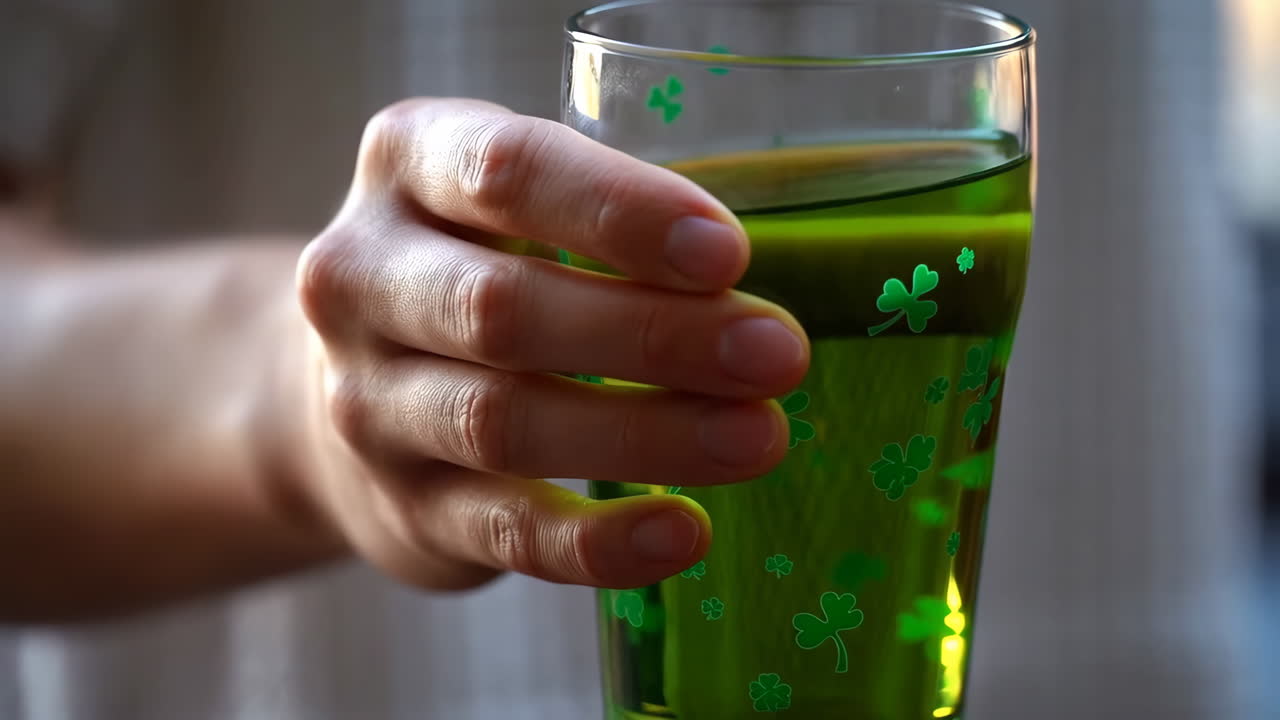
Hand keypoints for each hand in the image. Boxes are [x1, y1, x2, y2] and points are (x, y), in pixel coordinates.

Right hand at [295, 98, 808, 590]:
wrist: (347, 386)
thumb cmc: (479, 265)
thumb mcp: (516, 206)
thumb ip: (611, 222)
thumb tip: (761, 294)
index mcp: (409, 164)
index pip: (506, 174)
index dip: (619, 214)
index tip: (728, 254)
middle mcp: (363, 278)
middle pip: (502, 310)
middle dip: (653, 334)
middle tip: (776, 355)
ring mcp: (368, 401)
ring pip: (503, 423)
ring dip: (646, 435)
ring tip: (758, 438)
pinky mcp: (402, 504)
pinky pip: (504, 529)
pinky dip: (598, 541)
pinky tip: (682, 533)